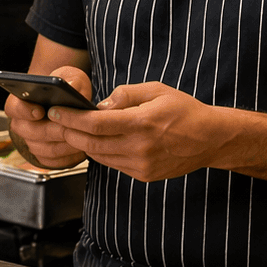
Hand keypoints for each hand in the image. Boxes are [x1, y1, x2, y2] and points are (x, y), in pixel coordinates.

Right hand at [5, 66, 93, 169]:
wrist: (66, 105)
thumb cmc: (63, 90)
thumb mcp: (69, 77)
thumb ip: (70, 79)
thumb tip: (71, 86)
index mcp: (19, 103)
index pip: (13, 108)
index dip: (24, 110)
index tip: (38, 111)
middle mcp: (22, 125)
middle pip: (31, 132)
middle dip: (53, 130)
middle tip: (70, 127)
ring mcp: (31, 142)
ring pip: (45, 149)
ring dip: (64, 144)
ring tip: (81, 137)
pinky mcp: (43, 156)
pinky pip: (53, 161)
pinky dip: (68, 156)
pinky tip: (81, 148)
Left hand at [46, 81, 231, 181]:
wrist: (210, 139)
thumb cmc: (183, 110)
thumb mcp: (156, 90)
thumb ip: (125, 95)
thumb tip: (100, 105)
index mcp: (142, 123)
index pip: (95, 124)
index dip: (70, 118)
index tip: (55, 111)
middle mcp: (140, 147)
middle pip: (91, 143)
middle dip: (69, 132)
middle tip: (57, 121)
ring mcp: (141, 165)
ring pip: (99, 156)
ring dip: (82, 144)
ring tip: (72, 130)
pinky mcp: (143, 175)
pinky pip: (113, 164)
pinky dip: (100, 152)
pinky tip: (96, 141)